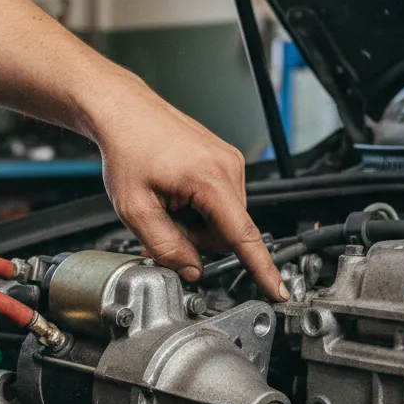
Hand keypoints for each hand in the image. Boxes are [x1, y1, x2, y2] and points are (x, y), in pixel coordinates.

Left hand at [86, 71, 287, 300]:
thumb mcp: (136, 210)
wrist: (124, 112)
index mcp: (211, 179)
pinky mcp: (224, 161)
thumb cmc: (128, 148)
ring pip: (221, 220)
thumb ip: (165, 247)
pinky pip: (218, 203)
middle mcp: (229, 168)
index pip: (244, 236)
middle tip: (163, 224)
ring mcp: (229, 162)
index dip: (262, 268)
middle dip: (195, 240)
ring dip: (194, 224)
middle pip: (226, 232)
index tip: (278, 290)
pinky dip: (196, 209)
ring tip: (166, 204)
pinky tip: (175, 195)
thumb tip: (191, 271)